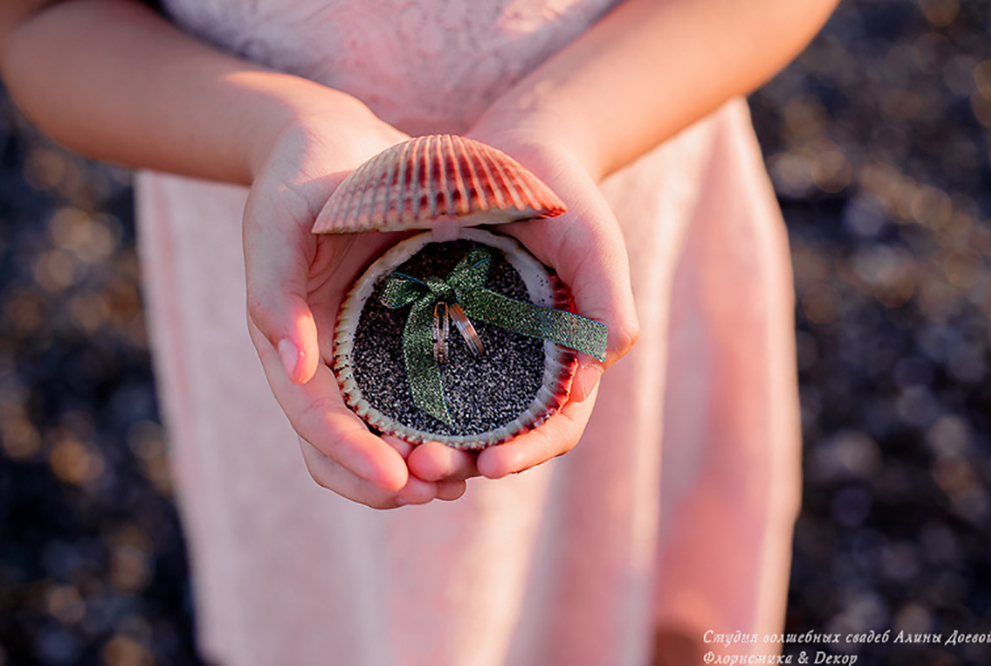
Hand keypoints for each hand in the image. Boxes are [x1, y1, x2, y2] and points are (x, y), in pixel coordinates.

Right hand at [243, 97, 467, 507]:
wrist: (335, 143)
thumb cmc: (302, 176)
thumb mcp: (280, 219)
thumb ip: (275, 289)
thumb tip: (292, 368)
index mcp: (286, 342)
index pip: (312, 419)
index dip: (349, 456)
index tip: (396, 481)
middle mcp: (321, 361)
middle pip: (343, 446)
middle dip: (387, 479)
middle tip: (443, 488)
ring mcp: (359, 354)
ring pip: (379, 434)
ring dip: (416, 467)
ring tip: (464, 479)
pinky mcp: (396, 339)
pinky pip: (415, 397)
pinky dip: (438, 425)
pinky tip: (477, 437)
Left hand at [406, 116, 639, 483]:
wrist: (513, 152)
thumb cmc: (564, 197)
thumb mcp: (595, 245)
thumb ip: (606, 308)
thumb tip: (586, 386)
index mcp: (570, 357)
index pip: (557, 426)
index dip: (529, 452)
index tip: (491, 464)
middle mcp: (525, 365)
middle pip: (500, 436)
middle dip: (465, 461)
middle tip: (423, 469)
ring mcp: (482, 351)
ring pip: (456, 419)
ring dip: (430, 444)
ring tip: (397, 456)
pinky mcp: (442, 330)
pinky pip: (422, 379)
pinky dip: (404, 405)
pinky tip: (375, 414)